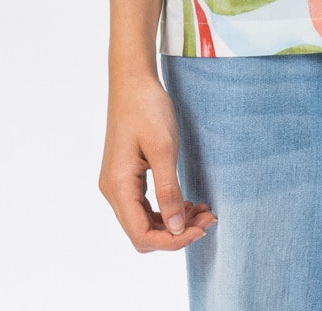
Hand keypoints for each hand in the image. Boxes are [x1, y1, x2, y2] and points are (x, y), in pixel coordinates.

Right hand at [99, 74, 216, 251]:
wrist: (133, 81)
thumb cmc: (147, 108)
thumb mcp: (164, 148)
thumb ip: (168, 190)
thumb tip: (177, 227)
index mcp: (119, 186)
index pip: (141, 235)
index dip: (172, 241)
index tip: (201, 229)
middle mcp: (113, 190)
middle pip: (142, 232)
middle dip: (176, 232)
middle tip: (208, 218)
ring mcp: (118, 183)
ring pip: (144, 221)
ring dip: (174, 221)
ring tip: (203, 211)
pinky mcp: (126, 175)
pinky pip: (145, 205)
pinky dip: (167, 208)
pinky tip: (188, 201)